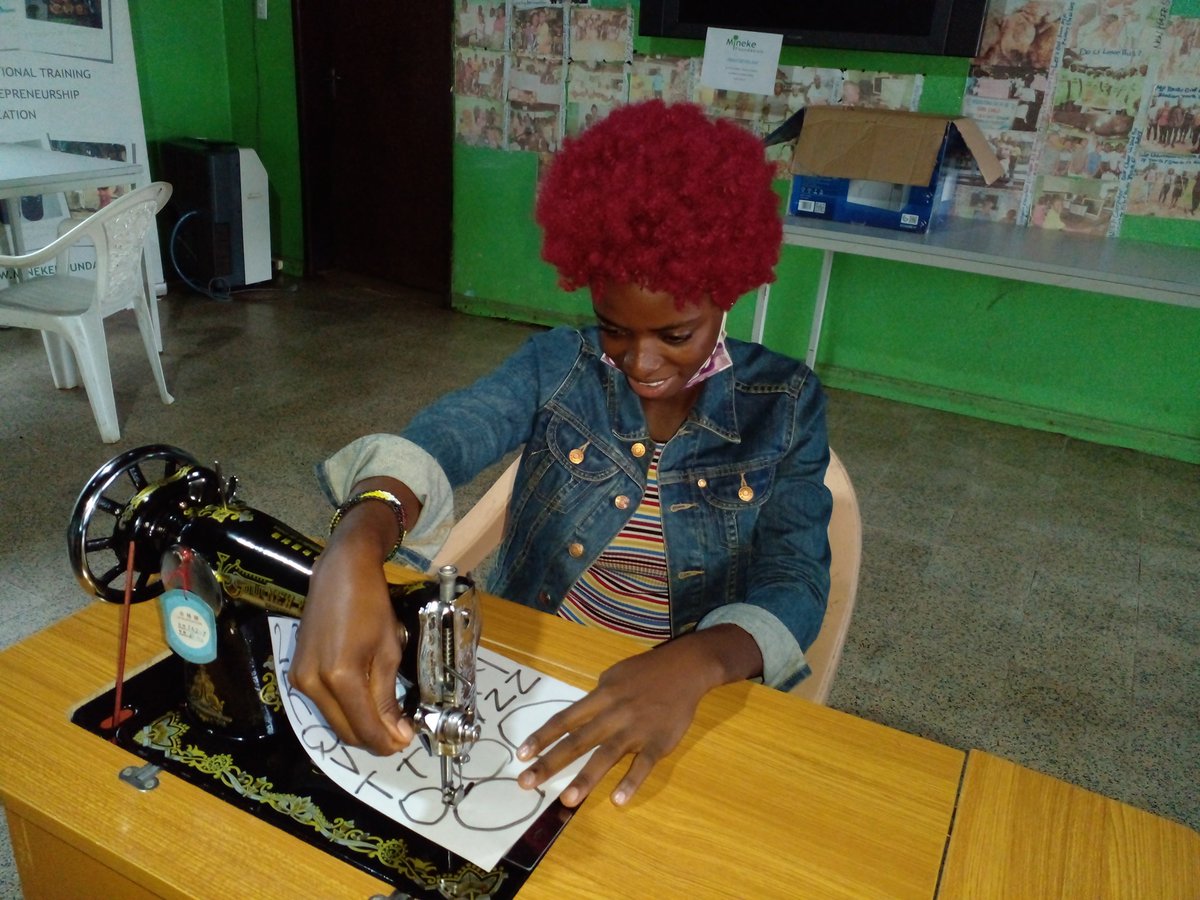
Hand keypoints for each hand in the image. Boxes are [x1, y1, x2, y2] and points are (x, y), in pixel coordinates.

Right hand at [291, 520, 414, 754]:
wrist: (340, 574)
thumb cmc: (371, 606)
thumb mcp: (388, 651)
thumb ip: (388, 697)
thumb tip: (399, 734)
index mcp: (340, 677)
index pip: (364, 727)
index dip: (387, 742)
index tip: (406, 741)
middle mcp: (313, 684)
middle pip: (345, 731)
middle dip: (374, 740)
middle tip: (399, 734)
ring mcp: (299, 680)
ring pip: (333, 721)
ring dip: (359, 727)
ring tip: (386, 720)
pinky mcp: (296, 673)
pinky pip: (322, 705)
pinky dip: (344, 711)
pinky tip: (364, 704)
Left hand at [515, 624, 760, 806]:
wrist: (686, 668)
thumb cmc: (647, 671)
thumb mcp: (614, 675)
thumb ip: (596, 698)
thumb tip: (580, 715)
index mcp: (601, 697)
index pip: (564, 720)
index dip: (542, 738)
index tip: (521, 756)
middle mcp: (613, 714)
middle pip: (577, 741)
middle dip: (550, 764)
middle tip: (526, 783)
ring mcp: (636, 730)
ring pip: (606, 756)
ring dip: (586, 779)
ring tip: (567, 801)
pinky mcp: (659, 741)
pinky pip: (643, 764)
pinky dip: (631, 782)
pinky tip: (618, 800)